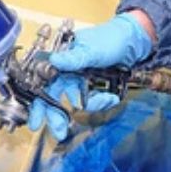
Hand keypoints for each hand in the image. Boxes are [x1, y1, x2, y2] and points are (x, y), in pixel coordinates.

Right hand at [26, 12, 151, 140]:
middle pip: (53, 98)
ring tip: (106, 100)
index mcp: (59, 59)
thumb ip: (73, 59)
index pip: (42, 83)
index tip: (35, 123)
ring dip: (90, 106)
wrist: (134, 42)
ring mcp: (77, 80)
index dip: (38, 104)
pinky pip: (90, 101)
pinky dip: (101, 102)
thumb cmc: (111, 39)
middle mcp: (64, 71)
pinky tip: (112, 97)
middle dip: (57, 116)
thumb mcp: (92, 49)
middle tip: (60, 133)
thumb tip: (53, 61)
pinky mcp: (91, 87)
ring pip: (74, 103)